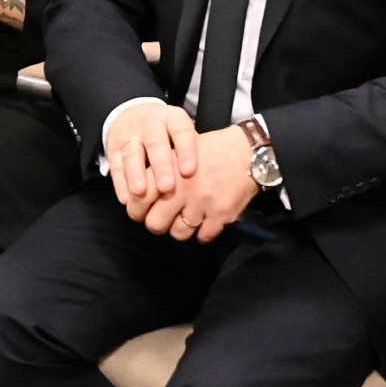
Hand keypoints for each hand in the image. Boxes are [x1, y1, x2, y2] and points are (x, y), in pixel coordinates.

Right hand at [105, 102, 198, 218]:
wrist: (132, 114)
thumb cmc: (165, 131)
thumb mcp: (179, 130)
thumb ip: (189, 150)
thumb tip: (205, 181)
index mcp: (171, 118)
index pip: (180, 130)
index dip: (185, 150)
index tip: (189, 171)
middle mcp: (150, 124)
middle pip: (155, 143)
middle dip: (161, 165)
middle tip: (167, 187)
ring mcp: (130, 135)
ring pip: (132, 153)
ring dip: (136, 174)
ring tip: (141, 192)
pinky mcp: (113, 148)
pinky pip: (116, 165)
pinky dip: (120, 183)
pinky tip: (126, 198)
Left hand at [142, 125, 258, 241]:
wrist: (248, 152)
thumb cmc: (212, 150)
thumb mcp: (180, 150)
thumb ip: (159, 170)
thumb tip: (139, 191)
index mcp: (168, 170)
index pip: (138, 200)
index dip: (137, 210)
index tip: (142, 211)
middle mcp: (182, 188)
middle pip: (155, 224)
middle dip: (158, 224)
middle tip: (164, 219)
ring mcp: (201, 203)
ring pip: (179, 233)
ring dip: (181, 229)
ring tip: (187, 219)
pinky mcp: (220, 214)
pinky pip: (204, 236)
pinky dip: (203, 233)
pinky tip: (205, 222)